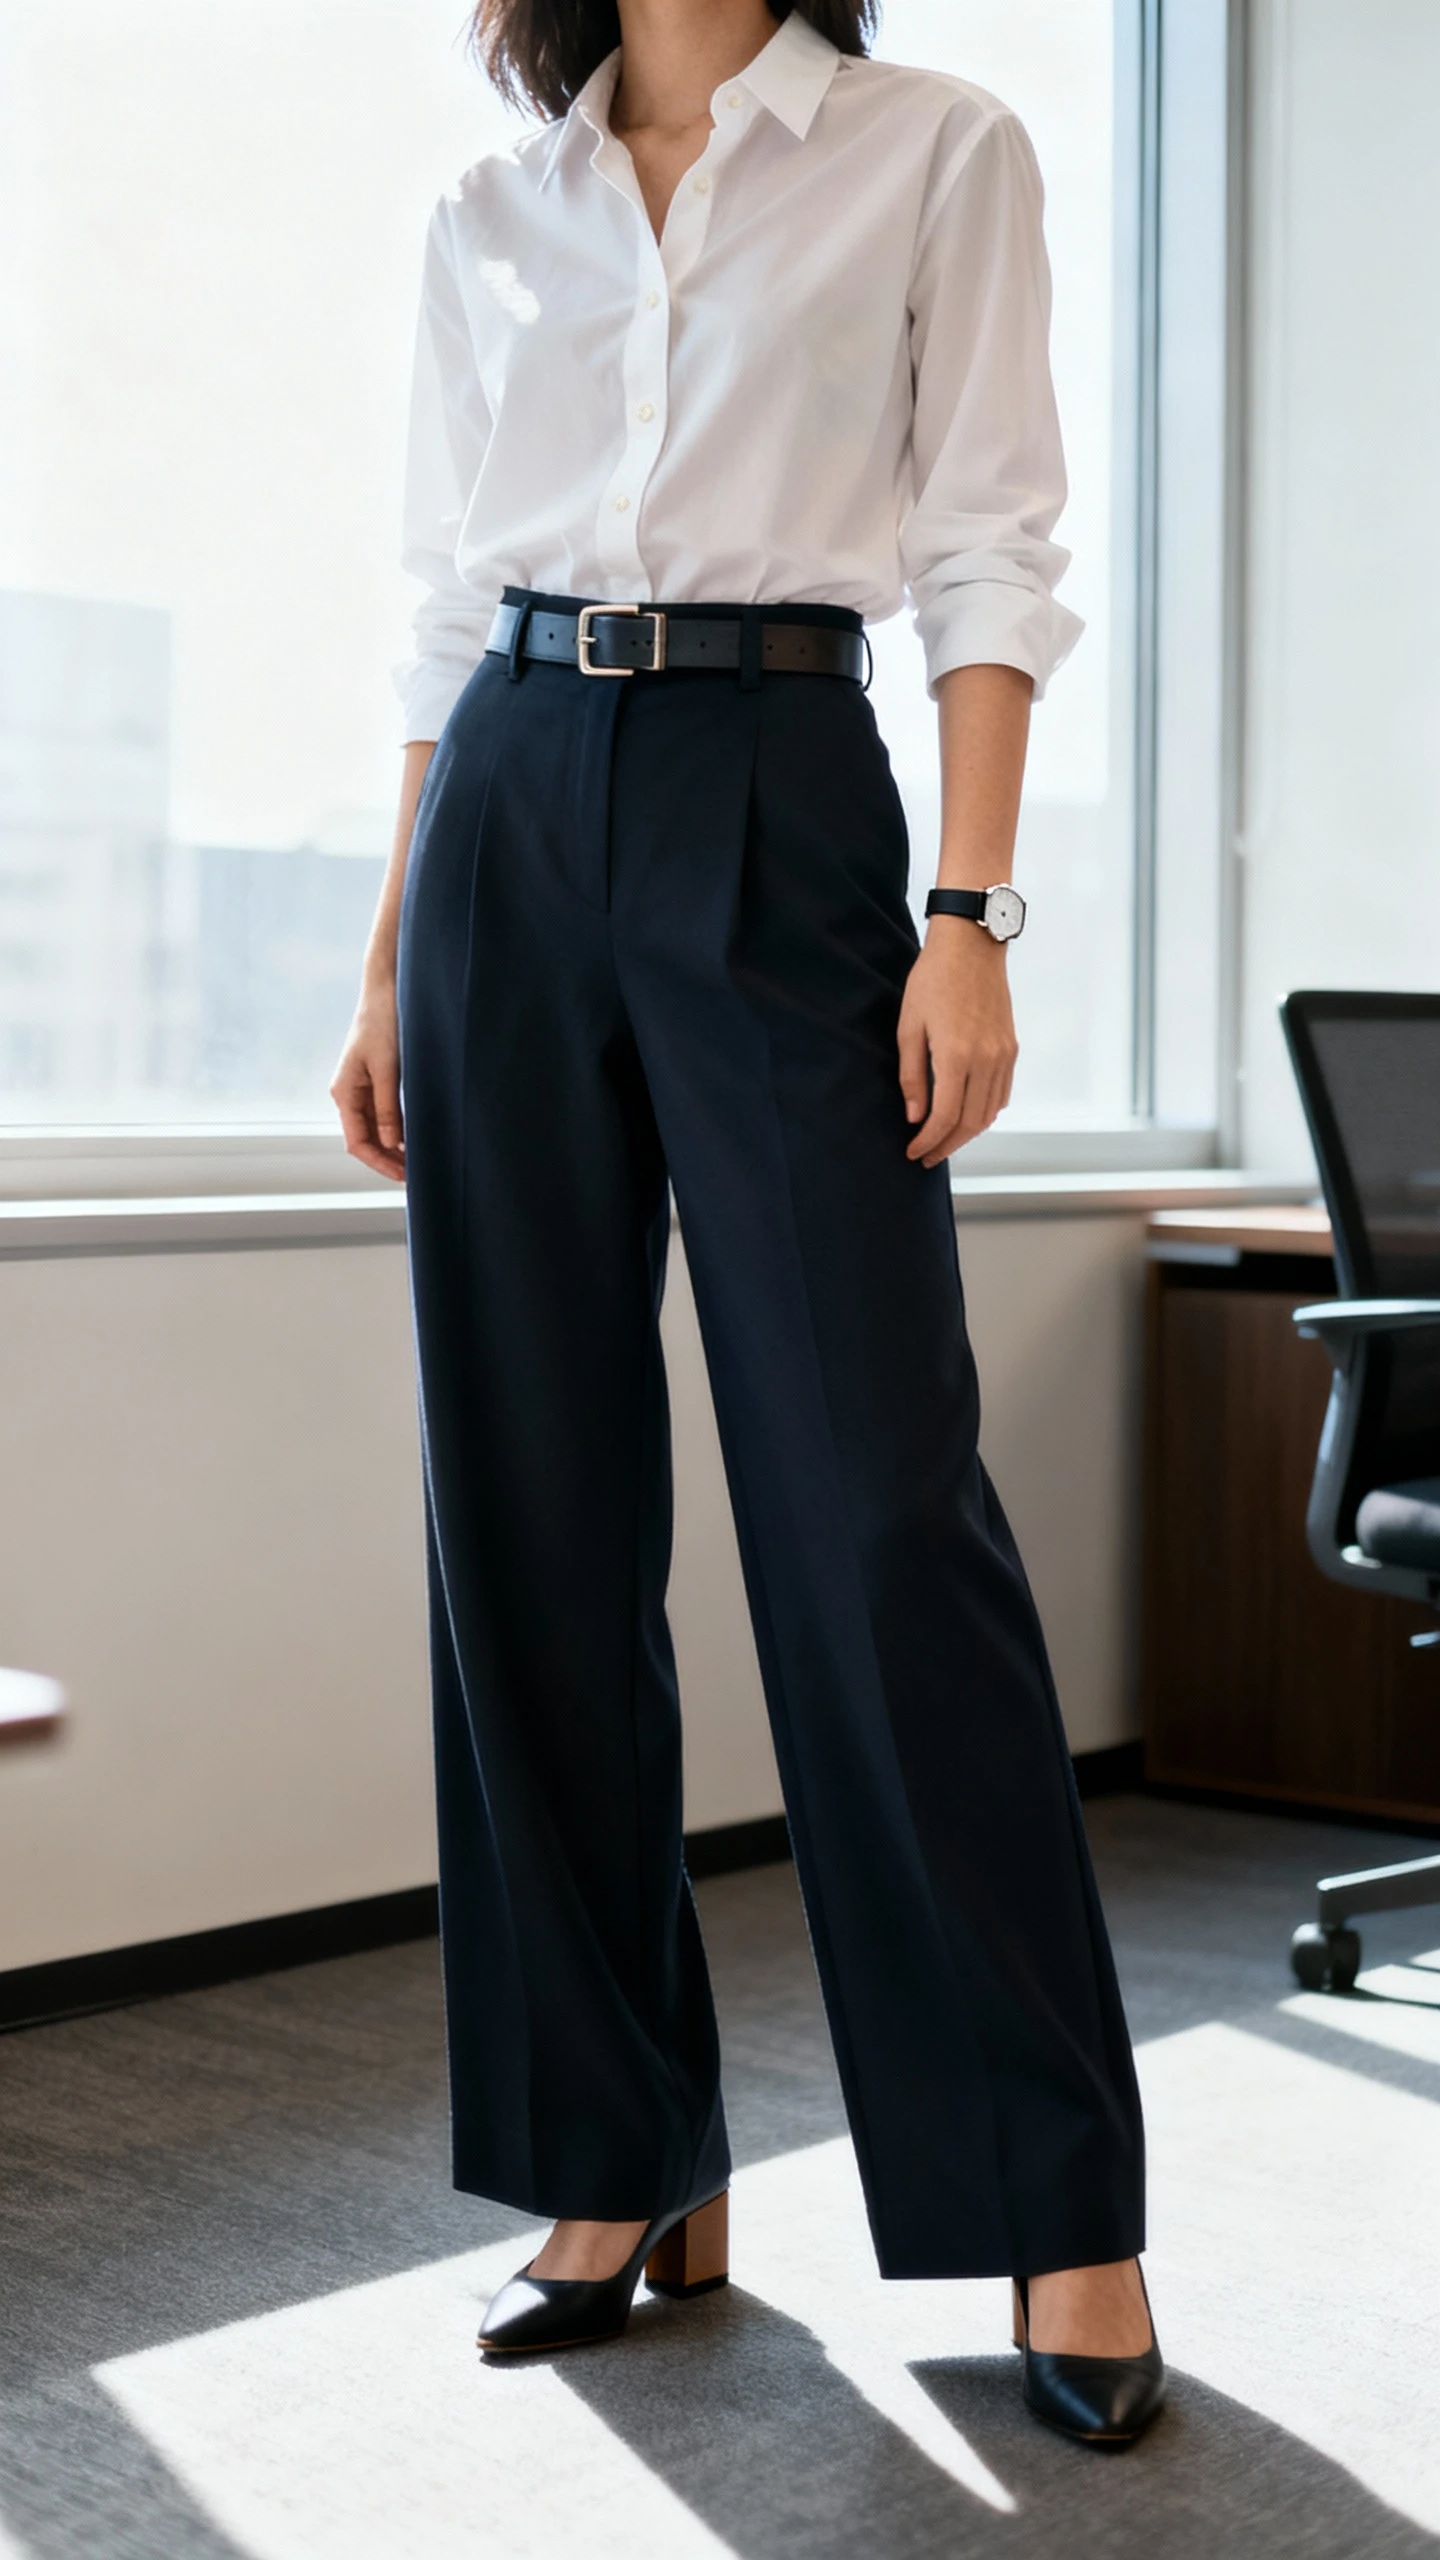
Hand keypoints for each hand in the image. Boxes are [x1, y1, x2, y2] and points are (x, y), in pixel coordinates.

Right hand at [331, 964, 405, 1182]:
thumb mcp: (388, 1067)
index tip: (404, 1177)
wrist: (387, 989)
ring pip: (376, 1129)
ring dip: (394, 1148)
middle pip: (366, 1139)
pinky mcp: (377, 1080)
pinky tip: (415, 1139)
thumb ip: (389, 1107)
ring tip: (418, 1164)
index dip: (380, 1163)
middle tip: (417, 1177)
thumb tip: (393, 1144)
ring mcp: (363, 1088)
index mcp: (345, 1092)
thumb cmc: (384, 1023)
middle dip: (388, 1160)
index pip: (357, 1142)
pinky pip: (385, 1114)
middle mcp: (349, 1094)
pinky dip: (399, 1130)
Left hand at [897, 924, 1017, 1164]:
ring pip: (990, 1113)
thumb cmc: (933, 980)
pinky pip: (1002, 1094)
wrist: (971, 946)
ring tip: (945, 1140)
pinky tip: (967, 1115)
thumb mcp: (909, 1027)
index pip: (945, 1117)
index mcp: (956, 1056)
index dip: (928, 1141)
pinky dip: (985, 1113)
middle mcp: (986, 1060)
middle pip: (971, 1123)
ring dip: (967, 1133)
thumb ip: (911, 1076)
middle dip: (948, 1146)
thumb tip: (915, 1116)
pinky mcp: (1011, 1048)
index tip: (914, 1152)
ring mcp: (1003, 1055)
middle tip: (928, 1156)